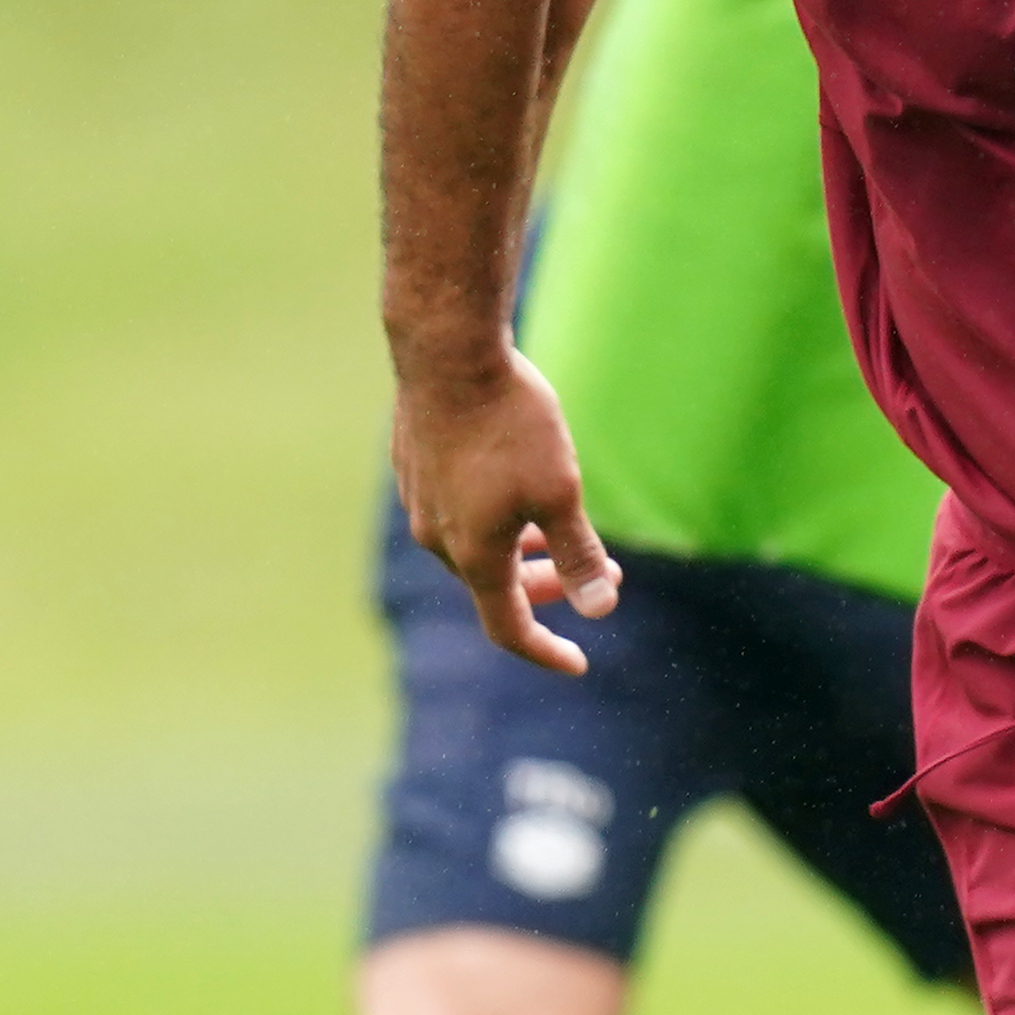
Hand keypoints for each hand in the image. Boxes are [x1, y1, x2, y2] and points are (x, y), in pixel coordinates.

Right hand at [394, 346, 616, 676]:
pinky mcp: (413, 467)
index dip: (546, 651)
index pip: (508, 628)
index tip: (579, 662)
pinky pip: (455, 513)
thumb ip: (577, 554)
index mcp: (473, 555)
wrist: (447, 351)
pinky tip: (515, 487)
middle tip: (600, 571)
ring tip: (557, 532)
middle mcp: (437, 538)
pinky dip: (493, 519)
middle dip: (548, 588)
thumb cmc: (510, 423)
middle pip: (493, 587)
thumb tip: (600, 610)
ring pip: (472, 547)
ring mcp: (419, 501)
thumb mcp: (561, 491)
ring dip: (519, 552)